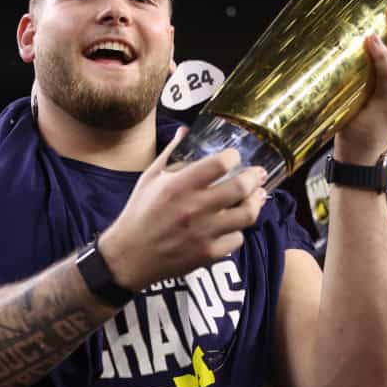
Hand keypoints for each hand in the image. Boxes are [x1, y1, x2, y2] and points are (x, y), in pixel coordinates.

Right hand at [99, 128, 267, 290]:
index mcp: (179, 185)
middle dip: (254, 177)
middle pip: (240, 188)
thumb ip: (172, 153)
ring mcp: (203, 233)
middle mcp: (194, 208)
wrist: (129, 256)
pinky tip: (233, 225)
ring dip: (255, 203)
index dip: (233, 156)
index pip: (219, 164)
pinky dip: (237, 231)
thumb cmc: (139, 213)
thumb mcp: (150, 178)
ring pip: (247, 215)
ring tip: (256, 196)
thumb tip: (185, 130)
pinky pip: (237, 239)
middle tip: (257, 174)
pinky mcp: (208, 253)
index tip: (234, 156)